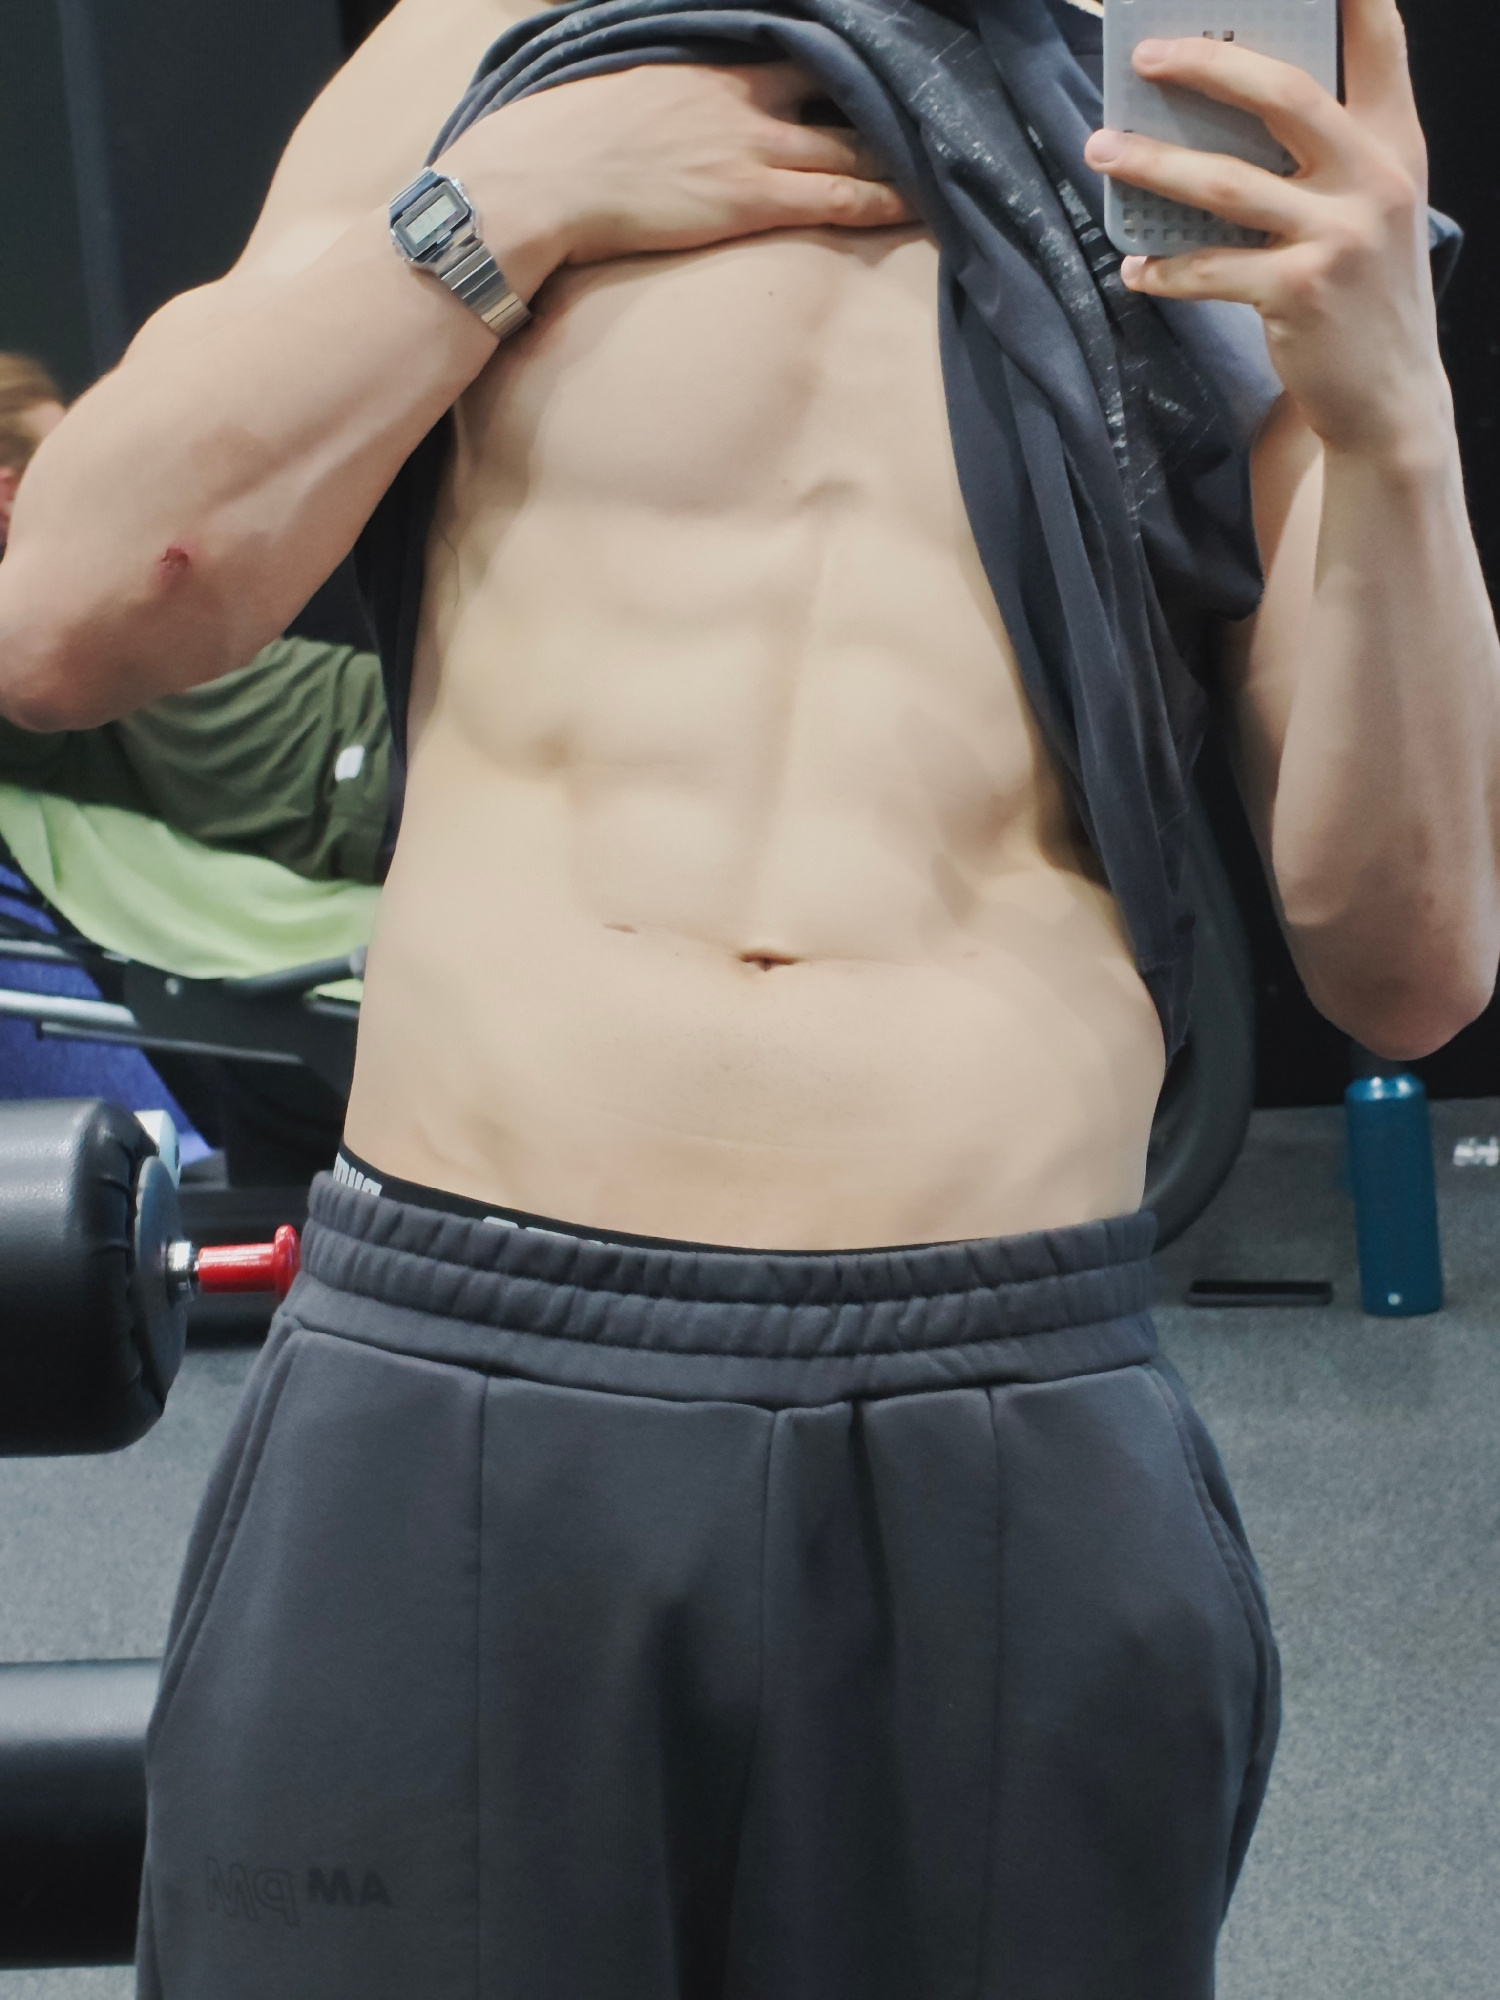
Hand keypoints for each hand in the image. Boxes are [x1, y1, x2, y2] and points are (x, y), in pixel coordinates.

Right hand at [438, 62, 911, 296]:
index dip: (840, 54)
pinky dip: (883, 197)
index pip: (796, 45)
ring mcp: (751, 145)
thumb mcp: (625, 84)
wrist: (539, 179)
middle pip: (836, 87)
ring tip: (947, 157)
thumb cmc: (563, 139)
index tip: (878, 52)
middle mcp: (742, 94)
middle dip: (885, 96)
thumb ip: (669, 81)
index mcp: (709, 62)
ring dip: (898, 151)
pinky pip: (836, 195)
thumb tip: (674, 92)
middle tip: (935, 101)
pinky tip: (921, 201)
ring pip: (849, 142)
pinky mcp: (750, 198)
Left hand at [1083, 0, 1448, 460]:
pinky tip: (1134, 268)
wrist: (1391, 397)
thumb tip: (1229, 110)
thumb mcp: (1373, 207)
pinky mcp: (1299, 294)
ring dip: (1152, 164)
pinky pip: (1208, 270)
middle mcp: (1375, 177)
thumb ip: (1332, 151)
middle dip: (1206, 64)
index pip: (1377, 41)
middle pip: (1284, 92)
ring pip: (1225, 182)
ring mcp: (1338, 236)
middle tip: (1145, 55)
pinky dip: (1163, 270)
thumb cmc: (1365, 293)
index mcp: (1395, 142)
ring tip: (1101, 149)